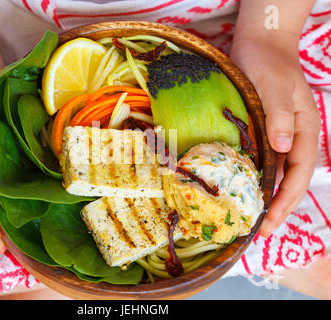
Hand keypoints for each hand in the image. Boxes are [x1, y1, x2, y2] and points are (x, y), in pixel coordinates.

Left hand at [230, 35, 320, 236]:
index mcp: (304, 131)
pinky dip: (255, 179)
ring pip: (276, 175)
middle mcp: (293, 139)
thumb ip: (280, 115)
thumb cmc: (268, 64)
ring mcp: (279, 137)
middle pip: (289, 181)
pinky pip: (262, 162)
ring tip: (250, 219)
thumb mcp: (275, 86)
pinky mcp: (263, 133)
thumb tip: (282, 147)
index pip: (298, 175)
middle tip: (258, 232)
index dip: (286, 200)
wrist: (261, 46)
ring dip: (266, 197)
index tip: (270, 221)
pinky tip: (241, 190)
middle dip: (277, 207)